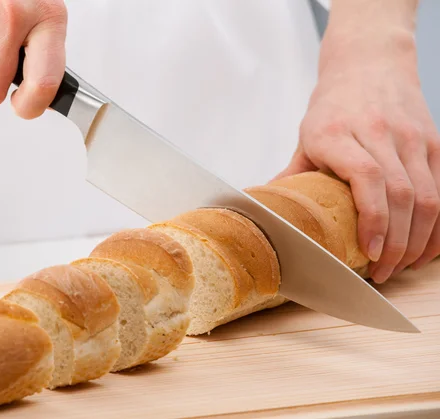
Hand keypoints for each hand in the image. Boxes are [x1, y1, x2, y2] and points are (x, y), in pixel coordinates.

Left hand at [275, 12, 439, 282]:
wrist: (368, 64)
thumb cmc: (332, 107)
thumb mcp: (306, 138)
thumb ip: (292, 177)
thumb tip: (268, 215)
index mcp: (339, 134)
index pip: (367, 178)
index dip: (372, 219)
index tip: (368, 252)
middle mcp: (380, 134)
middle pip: (401, 195)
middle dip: (396, 243)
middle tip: (381, 273)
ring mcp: (412, 137)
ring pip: (427, 195)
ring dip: (418, 239)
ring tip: (401, 266)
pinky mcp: (433, 141)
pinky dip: (438, 224)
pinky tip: (427, 248)